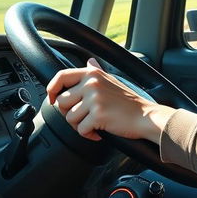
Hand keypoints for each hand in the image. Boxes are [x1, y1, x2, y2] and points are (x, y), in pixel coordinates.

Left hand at [46, 58, 174, 142]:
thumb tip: (89, 62)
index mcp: (93, 74)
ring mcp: (94, 99)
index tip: (51, 98)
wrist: (146, 116)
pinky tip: (99, 132)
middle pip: (61, 102)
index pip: (61, 77)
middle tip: (84, 117)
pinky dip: (88, 135)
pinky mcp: (97, 115)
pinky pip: (80, 130)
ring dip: (80, 126)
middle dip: (70, 114)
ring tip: (94, 124)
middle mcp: (92, 83)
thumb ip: (96, 72)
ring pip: (69, 118)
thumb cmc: (129, 102)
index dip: (51, 89)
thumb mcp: (112, 80)